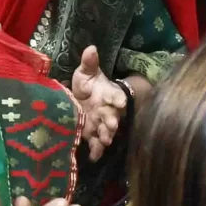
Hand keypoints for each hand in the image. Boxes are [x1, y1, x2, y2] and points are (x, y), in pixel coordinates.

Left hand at [68, 45, 129, 159]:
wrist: (85, 100)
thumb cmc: (89, 85)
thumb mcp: (86, 72)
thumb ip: (89, 63)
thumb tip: (91, 48)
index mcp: (107, 94)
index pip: (115, 95)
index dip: (117, 98)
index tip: (119, 101)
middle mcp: (107, 110)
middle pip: (112, 116)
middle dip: (112, 121)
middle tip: (111, 125)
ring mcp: (101, 124)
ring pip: (106, 131)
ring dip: (106, 136)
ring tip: (105, 141)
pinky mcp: (93, 134)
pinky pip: (96, 144)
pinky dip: (96, 151)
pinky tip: (93, 157)